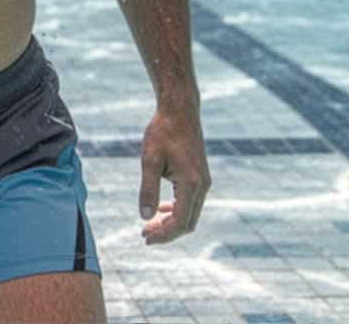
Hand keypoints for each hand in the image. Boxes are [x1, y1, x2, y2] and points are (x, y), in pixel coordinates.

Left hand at [139, 105, 209, 244]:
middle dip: (166, 232)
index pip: (180, 222)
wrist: (180, 110)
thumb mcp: (149, 159)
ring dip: (171, 223)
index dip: (163, 234)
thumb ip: (148, 190)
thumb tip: (145, 217)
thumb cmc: (163, 131)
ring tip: (149, 225)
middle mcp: (202, 185)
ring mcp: (204, 181)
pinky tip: (161, 209)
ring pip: (190, 214)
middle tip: (144, 235)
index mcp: (191, 183)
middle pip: (188, 223)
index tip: (145, 237)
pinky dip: (177, 210)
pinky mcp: (200, 176)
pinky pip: (191, 202)